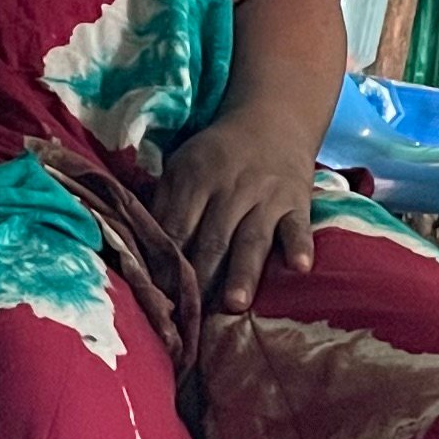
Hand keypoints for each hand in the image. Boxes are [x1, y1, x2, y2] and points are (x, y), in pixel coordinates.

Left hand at [152, 108, 319, 310]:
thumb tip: (139, 251)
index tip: (158, 301)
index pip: (176, 229)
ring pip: (252, 238)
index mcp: (193, 180)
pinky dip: (299, 246)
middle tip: (191, 318)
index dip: (166, 264)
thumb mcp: (183, 166)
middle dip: (202, 278)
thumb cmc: (218, 155)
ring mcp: (266, 197)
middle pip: (212, 240)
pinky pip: (298, 226)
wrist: (272, 119)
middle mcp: (229, 189)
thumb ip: (164, 204)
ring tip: (235, 305)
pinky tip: (299, 267)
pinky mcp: (297, 202)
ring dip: (243, 272)